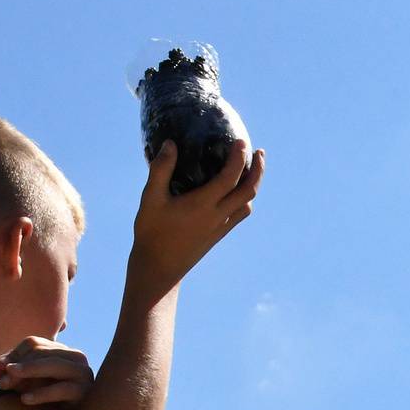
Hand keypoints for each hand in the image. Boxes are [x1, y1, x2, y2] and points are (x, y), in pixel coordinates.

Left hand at [0, 337, 94, 405]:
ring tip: (7, 383)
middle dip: (18, 367)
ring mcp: (83, 373)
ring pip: (54, 365)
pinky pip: (63, 389)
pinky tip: (24, 400)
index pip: (33, 343)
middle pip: (41, 352)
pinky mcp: (86, 393)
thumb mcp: (20, 387)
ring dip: (29, 371)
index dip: (12, 356)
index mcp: (60, 351)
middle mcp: (75, 357)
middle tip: (1, 383)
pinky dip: (42, 394)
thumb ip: (4, 375)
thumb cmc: (43, 404)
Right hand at [129, 138, 264, 300]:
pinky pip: (240, 214)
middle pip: (249, 191)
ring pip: (248, 204)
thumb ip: (160, 170)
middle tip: (259, 151)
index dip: (238, 158)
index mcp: (203, 205)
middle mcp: (217, 216)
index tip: (241, 141)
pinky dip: (245, 199)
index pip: (230, 177)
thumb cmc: (151, 232)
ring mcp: (220, 227)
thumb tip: (170, 143)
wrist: (159, 268)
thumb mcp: (150, 198)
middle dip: (258, 170)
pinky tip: (237, 192)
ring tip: (251, 168)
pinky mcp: (218, 235)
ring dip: (254, 185)